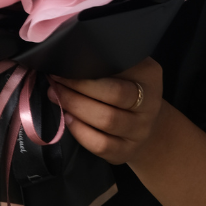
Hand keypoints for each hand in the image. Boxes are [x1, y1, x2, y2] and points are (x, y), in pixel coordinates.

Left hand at [49, 58, 165, 165]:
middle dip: (77, 89)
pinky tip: (67, 119)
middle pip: (113, 96)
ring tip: (57, 97)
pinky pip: (102, 145)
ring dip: (76, 107)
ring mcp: (140, 130)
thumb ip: (108, 60)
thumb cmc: (128, 89)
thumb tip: (69, 54)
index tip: (62, 67)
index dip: (86, 73)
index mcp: (148, 77)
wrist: (146, 123)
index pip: (118, 70)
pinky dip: (80, 132)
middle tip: (55, 83)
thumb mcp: (128, 69)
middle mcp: (149, 105)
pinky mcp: (127, 151)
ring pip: (107, 120)